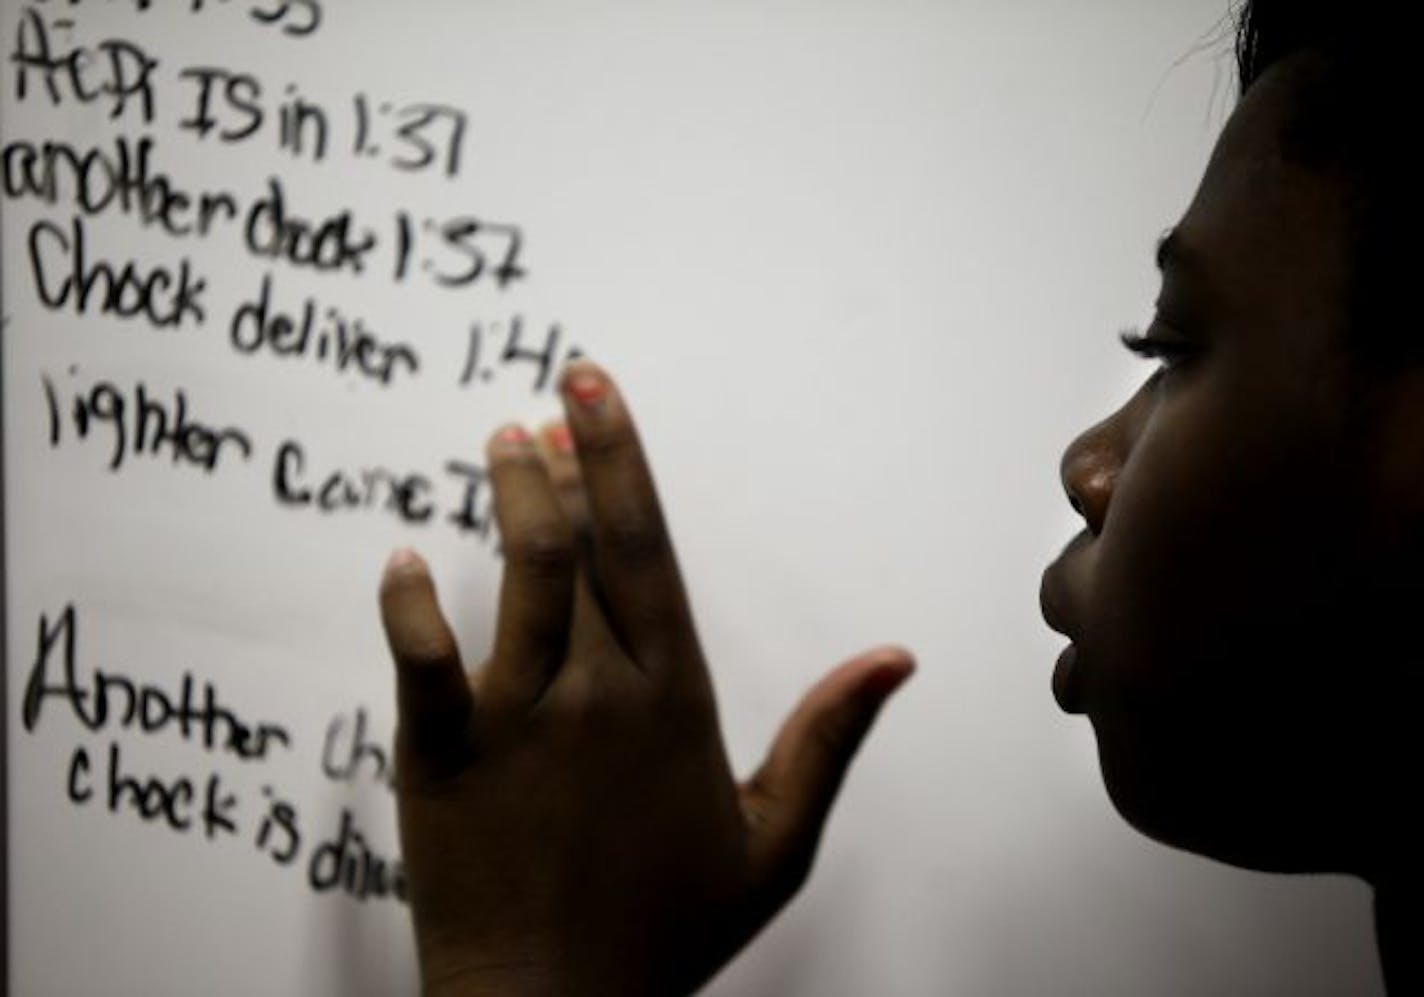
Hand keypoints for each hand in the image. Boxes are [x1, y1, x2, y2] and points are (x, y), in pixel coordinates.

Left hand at [379, 361, 913, 995]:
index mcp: (675, 702)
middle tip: (557, 389)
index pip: (650, 553)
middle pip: (583, 546)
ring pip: (520, 578)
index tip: (600, 393)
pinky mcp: (442, 758)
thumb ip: (830, 738)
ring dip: (508, 499)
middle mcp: (601, 694)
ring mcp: (518, 722)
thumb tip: (895, 658)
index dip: (624, 463)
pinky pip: (422, 664)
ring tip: (500, 440)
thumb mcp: (775, 842)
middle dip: (569, 456)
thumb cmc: (664, 930)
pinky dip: (408, 606)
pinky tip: (402, 556)